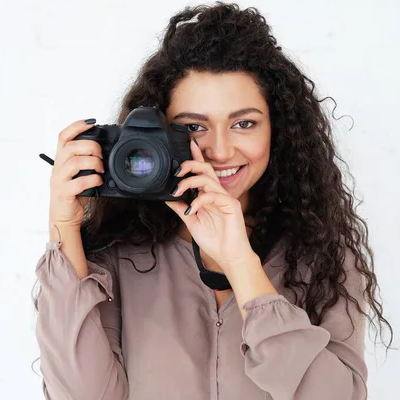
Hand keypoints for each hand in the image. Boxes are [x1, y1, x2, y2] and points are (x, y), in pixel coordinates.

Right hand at [48, 119, 103, 235]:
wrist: (64, 217)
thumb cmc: (73, 194)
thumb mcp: (78, 174)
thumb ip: (85, 161)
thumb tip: (104, 151)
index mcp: (61, 160)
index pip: (63, 136)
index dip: (76, 126)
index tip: (91, 122)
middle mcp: (57, 168)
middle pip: (71, 147)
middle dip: (90, 146)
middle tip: (101, 155)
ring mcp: (59, 180)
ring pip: (74, 162)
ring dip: (93, 162)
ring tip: (101, 169)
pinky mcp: (64, 193)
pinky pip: (79, 182)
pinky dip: (93, 179)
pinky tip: (98, 181)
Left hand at [165, 139, 254, 272]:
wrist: (228, 256)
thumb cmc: (214, 240)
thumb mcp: (191, 221)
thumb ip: (181, 208)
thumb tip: (168, 197)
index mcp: (208, 194)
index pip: (202, 171)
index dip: (196, 156)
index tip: (188, 142)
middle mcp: (217, 193)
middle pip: (205, 169)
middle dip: (190, 164)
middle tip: (176, 171)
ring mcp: (225, 198)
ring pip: (207, 179)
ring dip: (189, 182)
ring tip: (177, 191)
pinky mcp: (231, 205)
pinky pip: (213, 196)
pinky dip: (199, 200)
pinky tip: (192, 209)